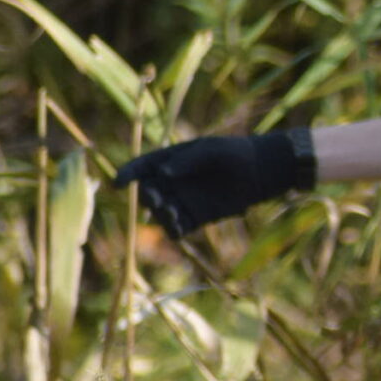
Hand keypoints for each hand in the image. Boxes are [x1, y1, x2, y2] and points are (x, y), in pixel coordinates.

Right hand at [115, 129, 313, 237]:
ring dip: (160, 215)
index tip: (118, 183)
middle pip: (148, 193)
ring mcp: (183, 201)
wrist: (262, 172)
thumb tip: (162, 174)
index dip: (127, 174)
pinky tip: (178, 225)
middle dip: (147, 197)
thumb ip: (187, 160)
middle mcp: (172, 182)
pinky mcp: (196, 218)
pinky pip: (176, 229)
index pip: (142, 167)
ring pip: (159, 213)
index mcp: (170, 160)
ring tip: (173, 213)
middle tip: (157, 199)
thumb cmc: (236, 154)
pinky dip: (172, 229)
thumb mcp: (211, 150)